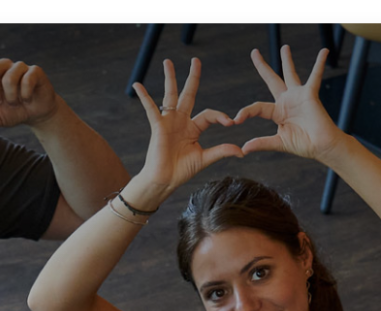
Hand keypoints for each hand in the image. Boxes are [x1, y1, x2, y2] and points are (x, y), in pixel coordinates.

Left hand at [0, 42, 58, 134]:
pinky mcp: (35, 71)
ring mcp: (20, 67)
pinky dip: (25, 95)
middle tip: (0, 102)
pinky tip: (28, 100)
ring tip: (16, 102)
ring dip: (12, 97)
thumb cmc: (14, 111)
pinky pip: (26, 81)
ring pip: (9, 78)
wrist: (37, 115)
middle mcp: (4, 66)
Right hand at [131, 58, 241, 195]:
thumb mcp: (205, 159)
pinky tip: (137, 85)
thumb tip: (242, 152)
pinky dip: (144, 97)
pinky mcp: (157, 126)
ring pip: (170, 95)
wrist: (164, 181)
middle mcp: (181, 121)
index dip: (220, 117)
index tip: (230, 123)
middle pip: (188, 94)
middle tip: (196, 60)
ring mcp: (168, 122)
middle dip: (192, 78)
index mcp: (193, 128)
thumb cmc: (181, 171)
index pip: (209, 114)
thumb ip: (221, 151)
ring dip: (169, 78)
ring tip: (168, 62)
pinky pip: (151, 109)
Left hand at [233, 46, 343, 161]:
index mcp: (277, 113)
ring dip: (287, 60)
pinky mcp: (310, 94)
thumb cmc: (303, 145)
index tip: (236, 120)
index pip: (257, 108)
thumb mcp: (279, 143)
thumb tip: (244, 149)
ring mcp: (298, 96)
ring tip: (284, 47)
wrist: (321, 147)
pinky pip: (315, 76)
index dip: (246, 112)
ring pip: (290, 74)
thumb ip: (262, 143)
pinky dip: (319, 64)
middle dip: (262, 66)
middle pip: (271, 80)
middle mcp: (286, 101)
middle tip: (254, 52)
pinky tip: (324, 52)